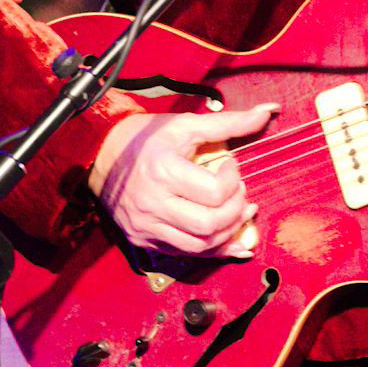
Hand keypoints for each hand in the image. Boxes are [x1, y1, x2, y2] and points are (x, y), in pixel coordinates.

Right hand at [87, 102, 275, 256]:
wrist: (100, 154)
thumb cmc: (145, 137)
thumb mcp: (187, 124)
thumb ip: (231, 122)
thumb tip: (268, 111)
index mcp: (163, 172)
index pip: (214, 192)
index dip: (233, 181)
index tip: (231, 167)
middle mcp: (153, 204)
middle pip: (209, 225)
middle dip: (236, 211)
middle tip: (239, 193)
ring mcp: (146, 227)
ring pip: (199, 247)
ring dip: (228, 233)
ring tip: (240, 213)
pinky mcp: (143, 240)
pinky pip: (184, 255)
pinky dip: (212, 249)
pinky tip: (230, 239)